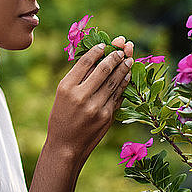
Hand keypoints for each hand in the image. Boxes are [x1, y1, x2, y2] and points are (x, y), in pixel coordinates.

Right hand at [47, 35, 133, 167]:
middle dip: (115, 56)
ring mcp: (96, 107)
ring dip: (123, 68)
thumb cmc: (62, 118)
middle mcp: (81, 96)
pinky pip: (118, 95)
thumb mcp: (62, 96)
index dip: (97, 50)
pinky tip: (127, 76)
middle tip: (122, 48)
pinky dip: (124, 84)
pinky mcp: (107, 116)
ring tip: (129, 59)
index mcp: (66, 88)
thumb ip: (78, 79)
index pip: (85, 62)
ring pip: (114, 81)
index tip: (104, 44)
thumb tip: (98, 60)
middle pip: (103, 69)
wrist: (65, 147)